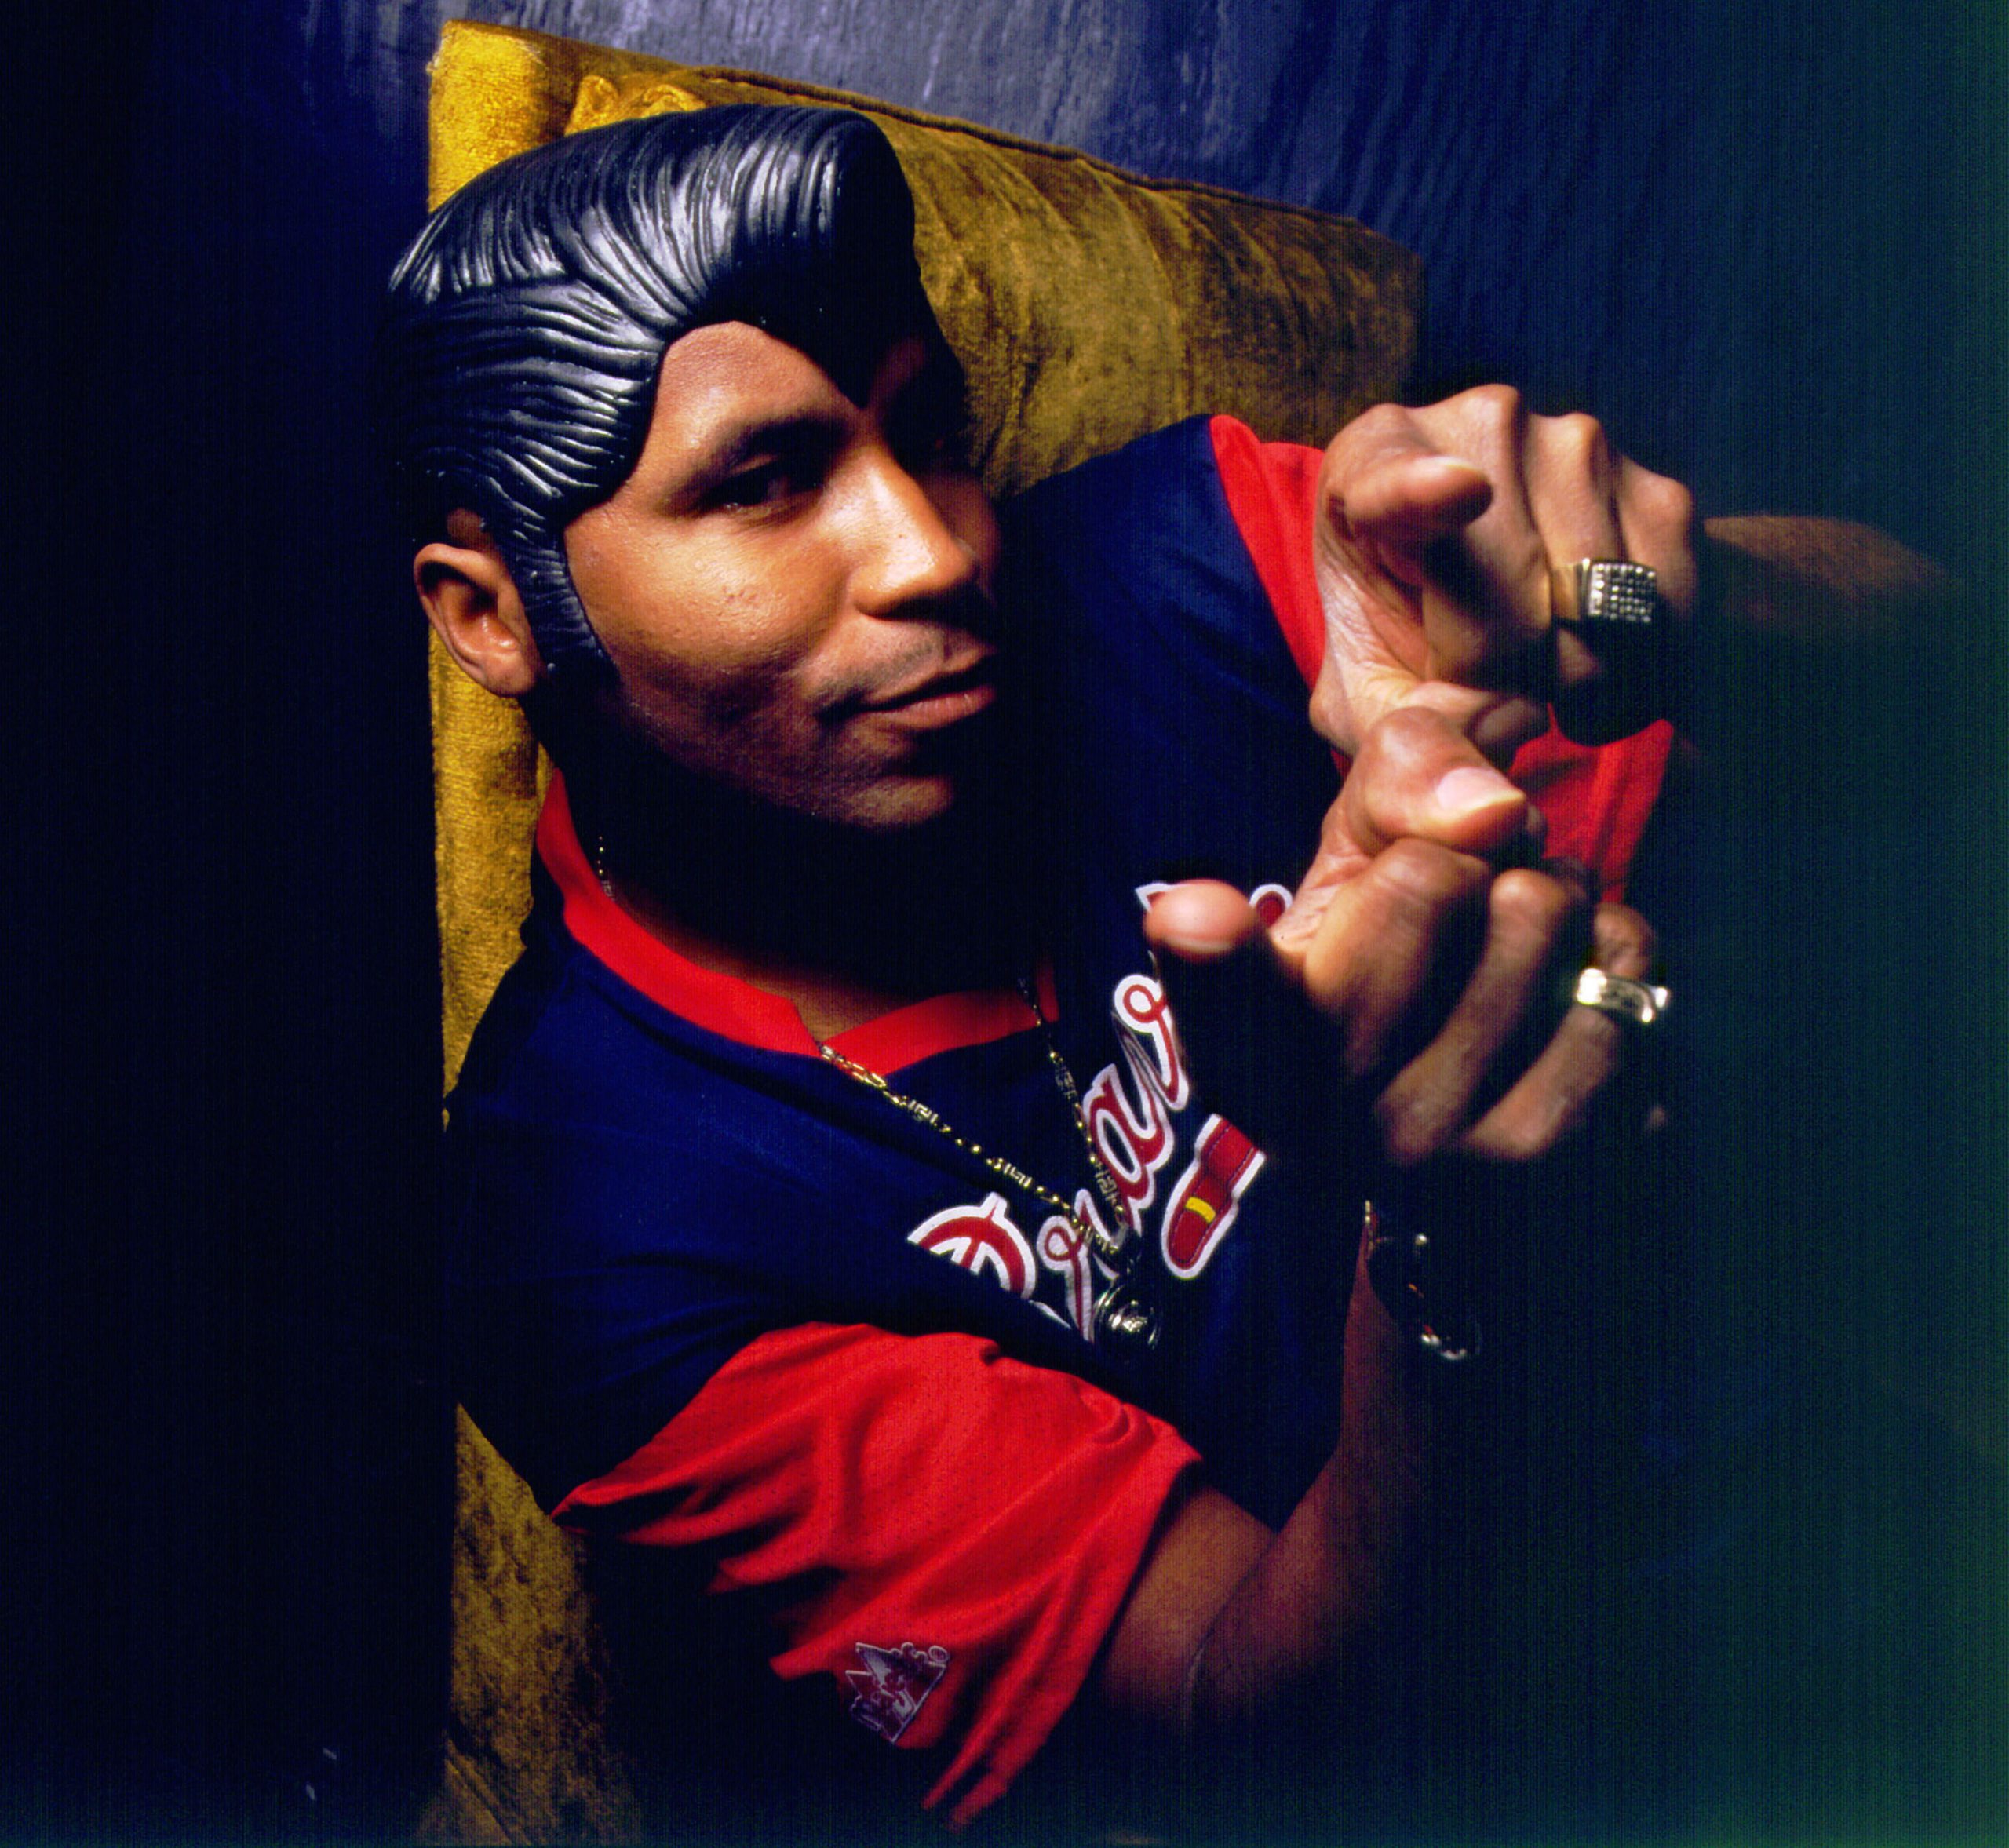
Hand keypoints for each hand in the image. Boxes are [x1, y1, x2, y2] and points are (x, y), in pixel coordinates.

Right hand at [1145, 701, 1654, 1167]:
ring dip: (1546, 895)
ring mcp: (1444, 1152)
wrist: (1468, 1128)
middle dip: (1461, 858)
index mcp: (1242, 1049)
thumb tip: (1494, 811)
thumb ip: (1394, 781)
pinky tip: (1567, 989)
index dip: (1206, 948)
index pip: (1218, 986)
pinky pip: (1620, 973)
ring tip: (1507, 944)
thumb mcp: (1352, 859)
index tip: (1194, 919)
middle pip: (1430, 878)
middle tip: (1446, 907)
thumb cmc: (1385, 955)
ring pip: (1537, 912)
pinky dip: (1613, 949)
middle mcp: (1328, 1118)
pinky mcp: (1561, 1160)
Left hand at [1307, 385, 1697, 760]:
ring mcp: (1579, 446)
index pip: (1395, 478)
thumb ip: (1400, 733)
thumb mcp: (1368, 691)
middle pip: (1509, 604)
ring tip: (1540, 684)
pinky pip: (1667, 617)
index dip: (1425, 489)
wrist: (1512, 598)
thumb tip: (1483, 770)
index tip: (1463, 492)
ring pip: (1595, 621)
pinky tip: (1597, 681)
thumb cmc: (1406, 638)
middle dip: (1502, 687)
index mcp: (1373, 460)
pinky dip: (1638, 683)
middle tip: (1491, 692)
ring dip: (1573, 692)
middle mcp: (1480, 427)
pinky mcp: (1660, 488)